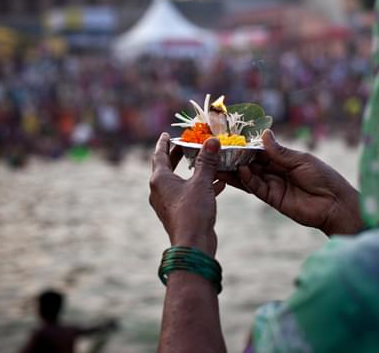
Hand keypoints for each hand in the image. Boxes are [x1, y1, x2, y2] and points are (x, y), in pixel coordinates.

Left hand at [149, 133, 225, 256]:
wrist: (193, 245)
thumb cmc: (193, 211)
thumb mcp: (202, 182)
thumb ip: (207, 161)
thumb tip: (212, 141)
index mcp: (160, 180)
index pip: (159, 155)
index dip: (164, 143)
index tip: (166, 134)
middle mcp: (160, 190)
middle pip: (167, 167)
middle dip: (179, 156)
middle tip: (187, 145)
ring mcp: (169, 203)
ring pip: (180, 181)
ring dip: (193, 171)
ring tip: (207, 162)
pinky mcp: (179, 213)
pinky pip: (189, 194)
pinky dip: (200, 186)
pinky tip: (219, 183)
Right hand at [219, 130, 362, 234]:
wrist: (334, 204)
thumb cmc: (324, 178)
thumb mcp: (301, 160)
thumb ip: (280, 152)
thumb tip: (264, 134)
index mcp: (284, 159)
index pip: (260, 151)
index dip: (246, 145)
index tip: (230, 139)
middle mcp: (275, 171)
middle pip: (251, 163)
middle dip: (236, 158)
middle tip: (217, 152)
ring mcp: (273, 185)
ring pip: (250, 176)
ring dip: (236, 170)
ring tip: (220, 163)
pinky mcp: (273, 199)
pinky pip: (257, 188)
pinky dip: (248, 180)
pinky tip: (240, 171)